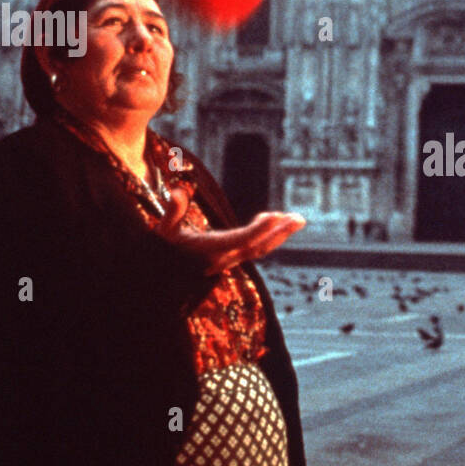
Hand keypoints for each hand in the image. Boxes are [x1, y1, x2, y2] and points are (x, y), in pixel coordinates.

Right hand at [155, 187, 305, 274]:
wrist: (166, 274)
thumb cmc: (165, 247)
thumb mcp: (164, 230)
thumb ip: (172, 212)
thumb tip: (177, 192)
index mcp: (210, 250)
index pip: (240, 240)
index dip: (259, 229)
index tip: (275, 216)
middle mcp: (224, 258)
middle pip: (258, 246)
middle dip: (280, 233)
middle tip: (300, 218)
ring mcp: (231, 259)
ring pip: (261, 248)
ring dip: (281, 234)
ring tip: (297, 219)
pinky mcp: (234, 257)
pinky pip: (258, 248)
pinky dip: (271, 236)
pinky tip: (279, 221)